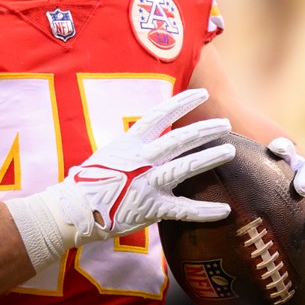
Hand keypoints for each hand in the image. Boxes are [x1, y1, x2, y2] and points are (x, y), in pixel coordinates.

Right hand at [44, 88, 235, 245]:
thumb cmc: (91, 180)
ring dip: (209, 158)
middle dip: (204, 130)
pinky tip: (225, 209)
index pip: (160, 116)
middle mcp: (140, 160)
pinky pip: (183, 210)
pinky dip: (205, 210)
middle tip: (225, 123)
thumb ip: (135, 146)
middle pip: (178, 140)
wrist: (74, 210)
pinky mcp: (151, 208)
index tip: (202, 94)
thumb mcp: (112, 153)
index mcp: (130, 143)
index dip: (182, 103)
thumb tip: (154, 135)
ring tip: (230, 150)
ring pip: (184, 167)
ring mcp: (146, 184)